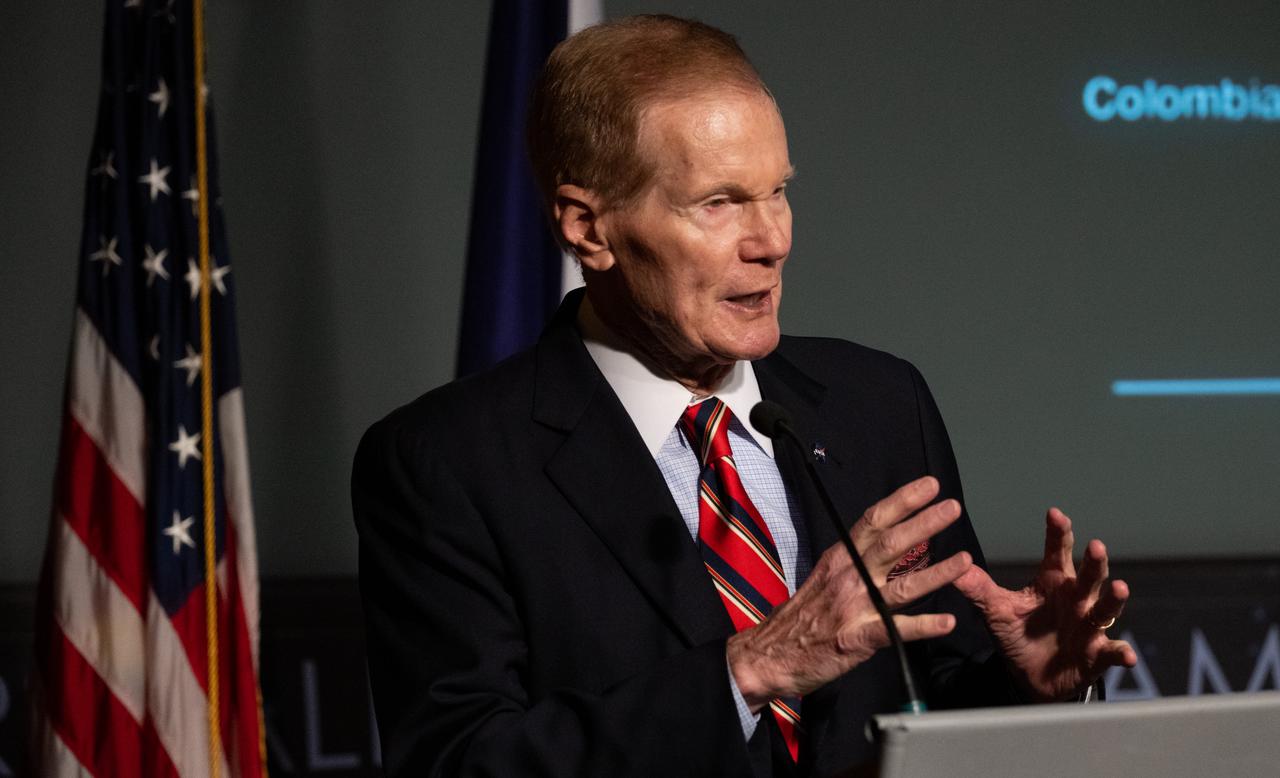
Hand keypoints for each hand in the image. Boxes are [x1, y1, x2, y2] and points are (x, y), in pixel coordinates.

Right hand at [727, 476, 972, 710]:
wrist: (768, 655)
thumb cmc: (801, 618)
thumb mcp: (824, 578)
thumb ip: (854, 562)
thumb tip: (886, 545)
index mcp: (840, 559)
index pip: (873, 521)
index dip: (902, 501)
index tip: (928, 485)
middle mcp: (848, 577)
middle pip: (890, 543)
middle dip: (924, 523)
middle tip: (952, 506)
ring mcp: (853, 607)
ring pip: (901, 585)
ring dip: (936, 572)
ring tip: (964, 559)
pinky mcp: (856, 638)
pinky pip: (894, 629)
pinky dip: (922, 626)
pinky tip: (946, 622)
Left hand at [953, 507, 1137, 701]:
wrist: (1029, 677)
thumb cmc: (1018, 635)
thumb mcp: (995, 611)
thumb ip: (978, 589)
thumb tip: (954, 567)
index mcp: (1053, 582)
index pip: (1057, 552)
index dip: (1058, 533)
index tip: (1055, 514)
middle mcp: (1076, 598)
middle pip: (1088, 576)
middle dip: (1094, 562)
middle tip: (1096, 546)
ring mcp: (1089, 625)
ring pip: (1105, 608)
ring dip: (1113, 599)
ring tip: (1120, 588)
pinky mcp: (1097, 654)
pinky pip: (1112, 652)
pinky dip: (1121, 653)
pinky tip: (1128, 656)